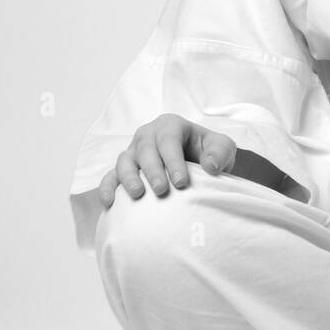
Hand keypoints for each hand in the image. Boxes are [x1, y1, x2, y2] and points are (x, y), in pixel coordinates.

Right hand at [97, 113, 236, 207]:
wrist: (198, 164)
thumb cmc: (209, 152)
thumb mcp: (222, 147)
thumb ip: (220, 152)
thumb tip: (210, 166)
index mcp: (170, 126)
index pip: (169, 141)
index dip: (174, 161)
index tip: (182, 183)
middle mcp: (148, 136)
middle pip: (145, 150)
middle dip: (152, 171)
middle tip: (162, 190)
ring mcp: (133, 152)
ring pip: (124, 161)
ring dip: (128, 178)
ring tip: (137, 195)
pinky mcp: (124, 170)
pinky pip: (110, 177)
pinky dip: (107, 188)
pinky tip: (109, 203)